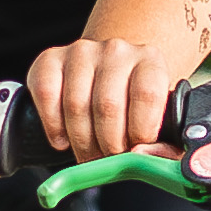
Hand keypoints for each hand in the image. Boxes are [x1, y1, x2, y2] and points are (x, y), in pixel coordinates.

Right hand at [23, 35, 177, 163]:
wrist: (107, 79)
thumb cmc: (134, 108)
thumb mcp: (160, 124)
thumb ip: (164, 147)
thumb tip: (142, 155)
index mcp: (150, 60)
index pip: (147, 95)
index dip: (140, 131)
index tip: (135, 149)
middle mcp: (116, 50)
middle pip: (108, 105)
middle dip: (107, 145)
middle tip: (108, 161)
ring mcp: (81, 51)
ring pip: (76, 105)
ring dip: (81, 142)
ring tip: (89, 154)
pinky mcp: (50, 58)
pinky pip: (46, 95)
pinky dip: (53, 126)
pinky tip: (63, 139)